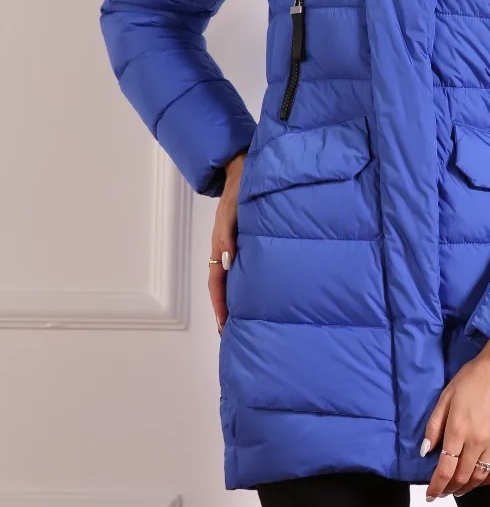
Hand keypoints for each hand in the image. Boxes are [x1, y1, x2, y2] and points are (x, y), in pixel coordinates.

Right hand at [209, 151, 245, 332]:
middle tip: (230, 334)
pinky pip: (242, 270)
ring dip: (234, 302)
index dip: (220, 305)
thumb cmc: (239, 191)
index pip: (217, 283)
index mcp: (220, 247)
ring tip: (241, 322)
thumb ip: (228, 235)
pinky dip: (244, 287)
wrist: (247, 172)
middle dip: (225, 311)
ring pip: (231, 281)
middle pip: (222, 288)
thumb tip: (226, 262)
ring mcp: (235, 248)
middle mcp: (226, 251)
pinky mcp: (245, 243)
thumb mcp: (231, 212)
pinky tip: (255, 295)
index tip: (224, 326)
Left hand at [422, 340, 489, 500]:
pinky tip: (480, 481)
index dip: (436, 486)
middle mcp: (476, 440)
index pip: (445, 469)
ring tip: (459, 489)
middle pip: (461, 476)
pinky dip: (488, 480)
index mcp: (457, 428)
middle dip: (449, 489)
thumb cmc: (474, 377)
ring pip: (479, 476)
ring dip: (467, 487)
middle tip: (443, 492)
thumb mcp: (446, 396)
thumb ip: (434, 425)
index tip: (430, 495)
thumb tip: (426, 452)